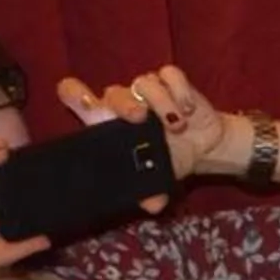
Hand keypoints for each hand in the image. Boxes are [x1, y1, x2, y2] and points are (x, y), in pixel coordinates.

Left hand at [56, 64, 235, 188]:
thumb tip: (152, 205)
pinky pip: (171, 75)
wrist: (204, 145)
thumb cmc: (168, 158)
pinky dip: (181, 92)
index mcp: (107, 122)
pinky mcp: (173, 81)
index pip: (76, 97)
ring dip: (162, 103)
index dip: (75, 94)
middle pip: (113, 91)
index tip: (85, 103)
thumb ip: (151, 191)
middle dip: (125, 104)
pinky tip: (189, 110)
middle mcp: (124, 102)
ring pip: (144, 82)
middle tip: (141, 118)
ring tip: (178, 125)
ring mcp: (148, 89)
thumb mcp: (158, 177)